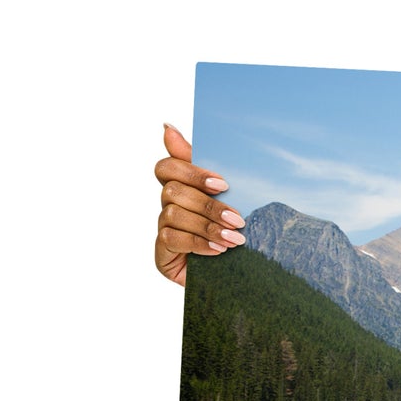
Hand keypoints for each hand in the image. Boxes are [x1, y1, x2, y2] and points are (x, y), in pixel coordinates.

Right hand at [154, 123, 244, 286]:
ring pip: (174, 214)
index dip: (191, 172)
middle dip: (209, 205)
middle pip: (173, 191)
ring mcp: (163, 228)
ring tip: (235, 239)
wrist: (238, 274)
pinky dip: (199, 243)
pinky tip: (219, 251)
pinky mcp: (161, 252)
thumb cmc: (232, 230)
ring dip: (208, 226)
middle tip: (238, 218)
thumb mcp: (229, 196)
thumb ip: (205, 165)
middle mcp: (168, 205)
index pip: (167, 167)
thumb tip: (167, 126)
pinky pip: (172, 239)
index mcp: (182, 187)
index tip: (223, 184)